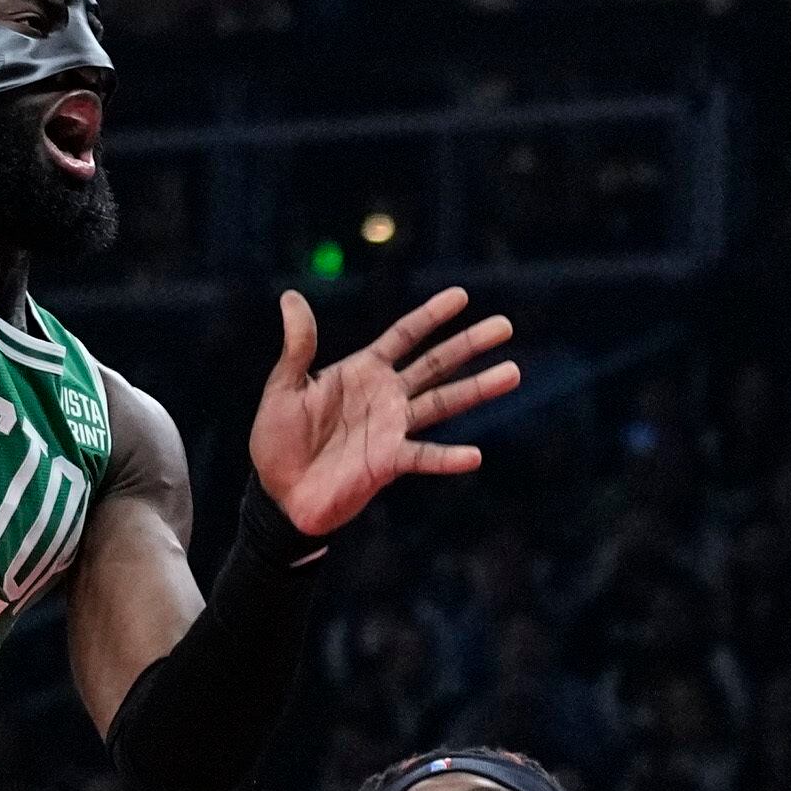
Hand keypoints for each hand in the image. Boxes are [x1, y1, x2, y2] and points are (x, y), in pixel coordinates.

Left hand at [245, 285, 518, 534]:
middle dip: (469, 345)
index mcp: (362, 372)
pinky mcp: (389, 463)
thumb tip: (291, 297)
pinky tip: (474, 455)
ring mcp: (391, 429)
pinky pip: (423, 457)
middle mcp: (385, 397)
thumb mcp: (284, 387)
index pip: (404, 336)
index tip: (462, 296)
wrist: (278, 494)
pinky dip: (447, 458)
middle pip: (435, 364)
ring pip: (442, 403)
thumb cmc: (278, 440)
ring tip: (512, 373)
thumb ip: (298, 346)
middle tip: (505, 326)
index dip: (431, 316)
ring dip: (476, 389)